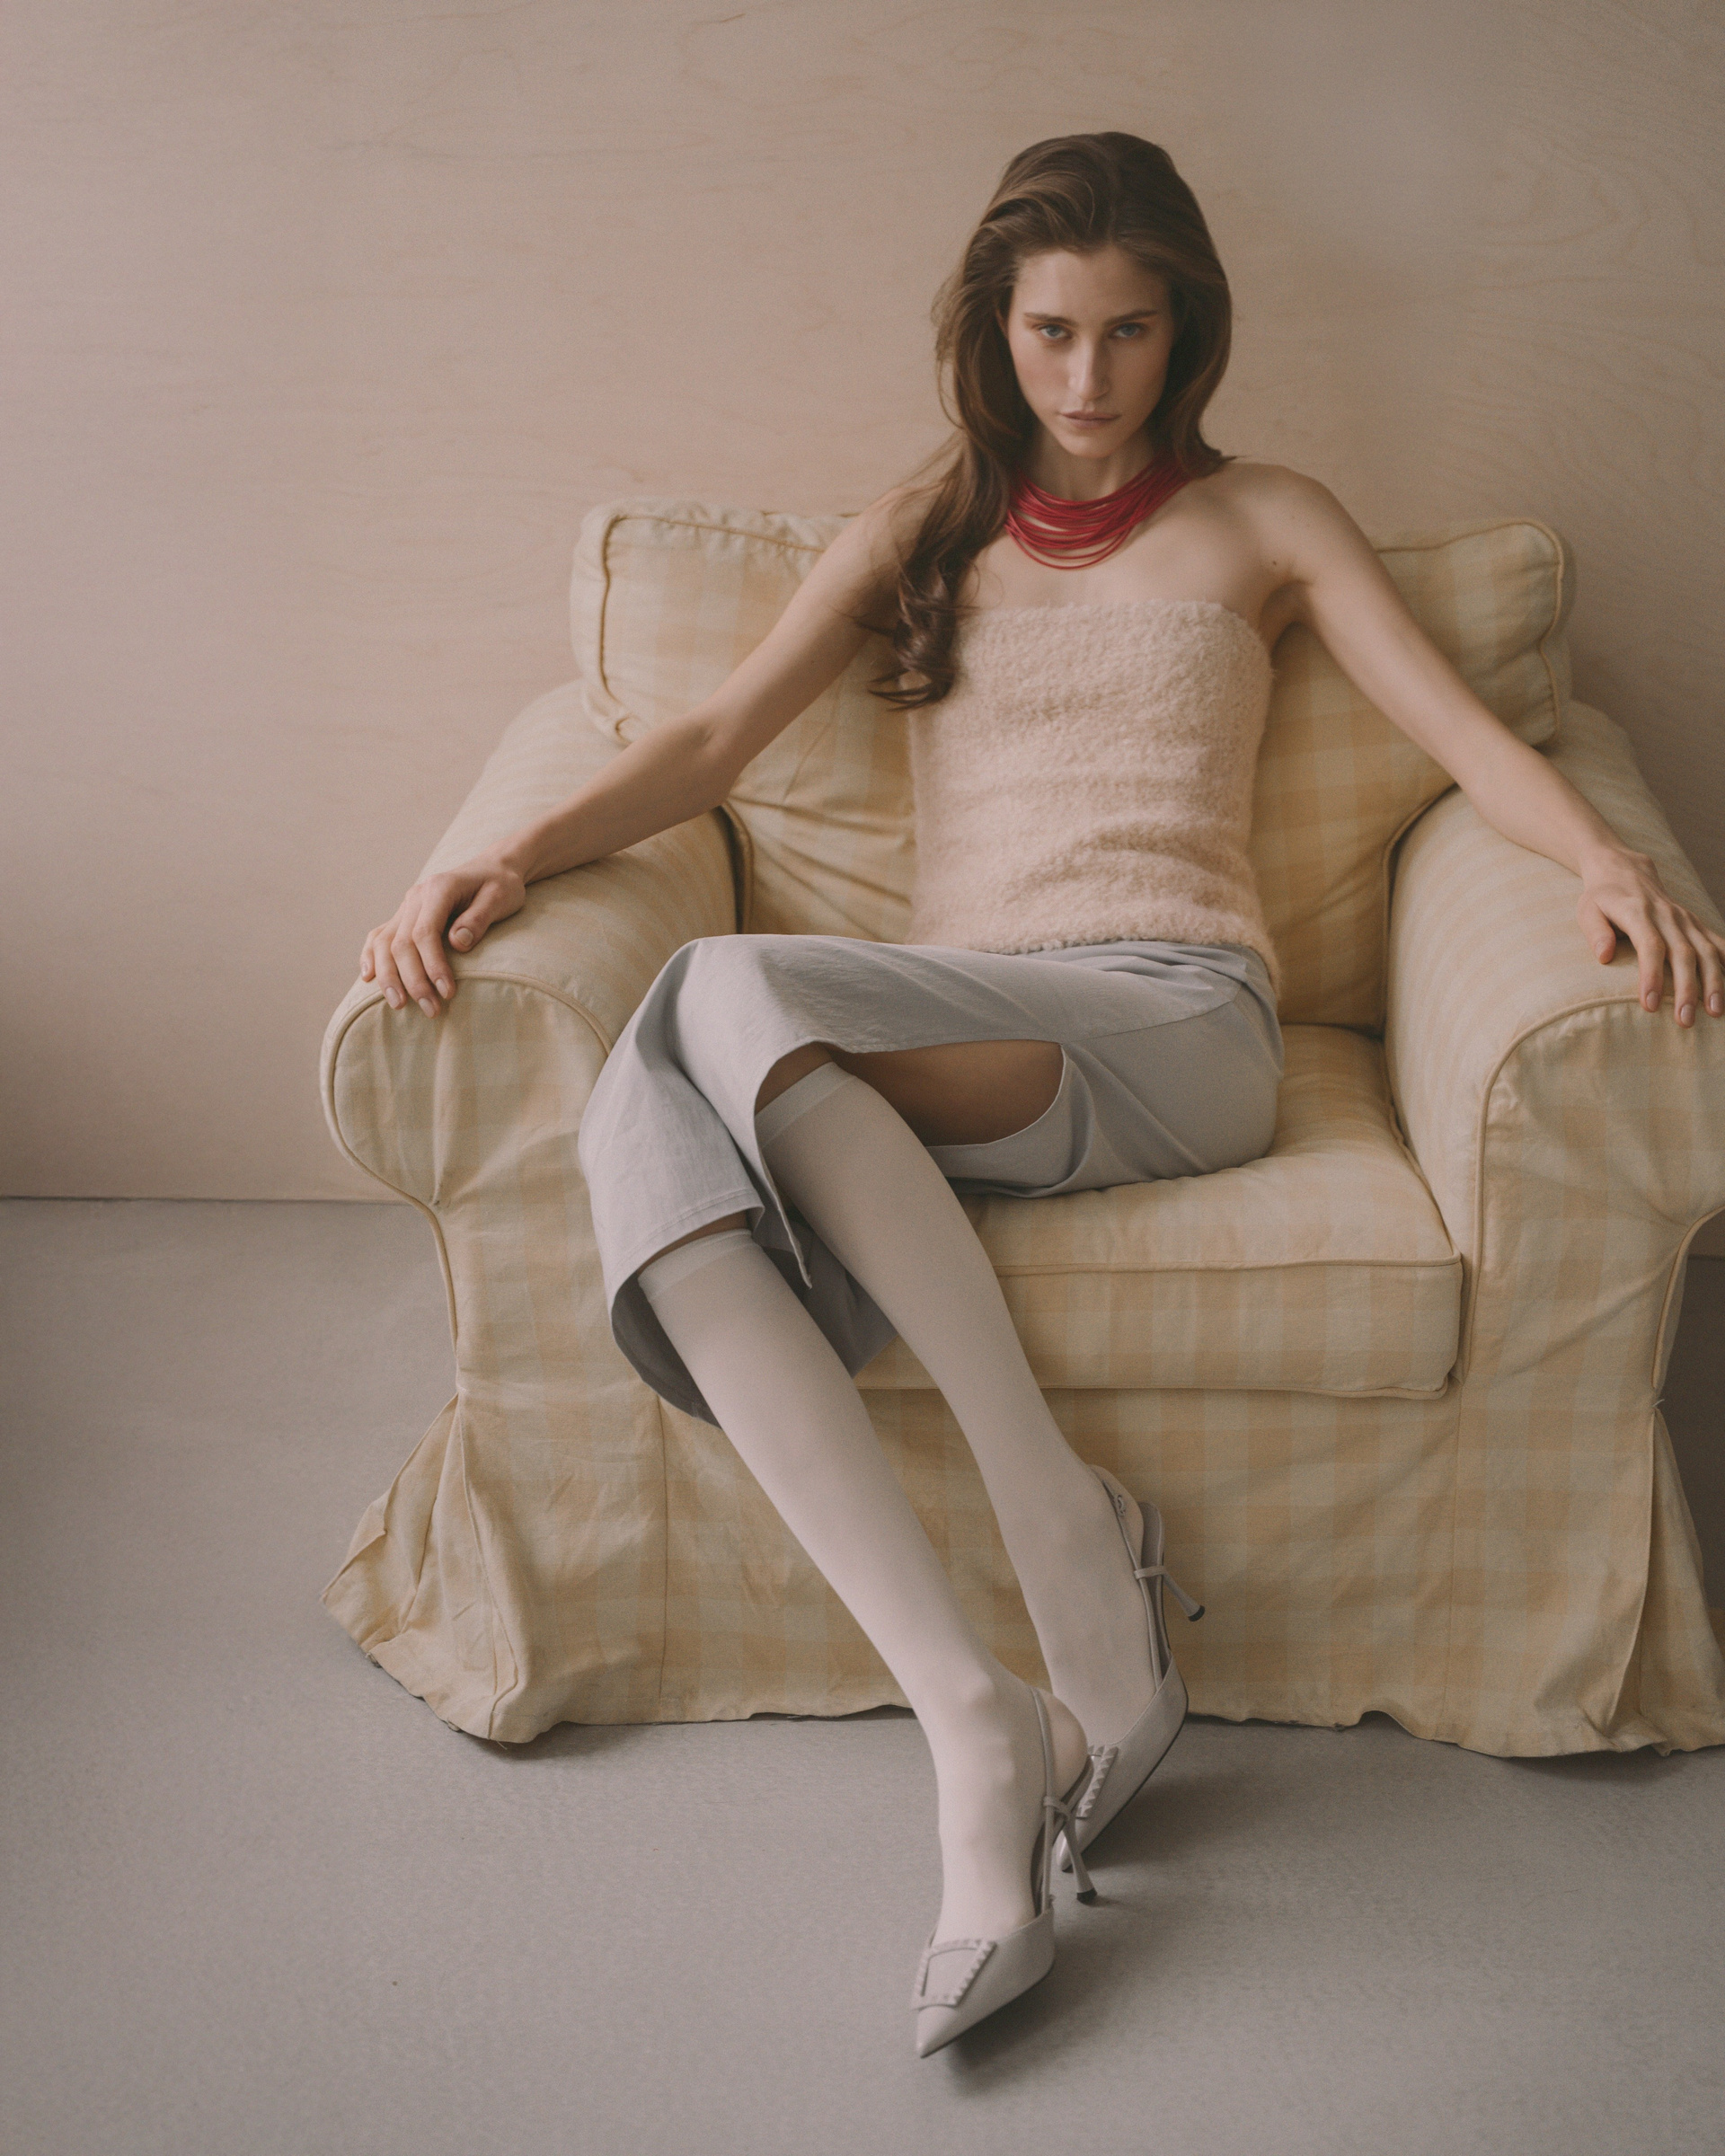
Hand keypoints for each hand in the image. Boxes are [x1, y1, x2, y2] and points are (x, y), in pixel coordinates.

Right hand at [359, 857, 526, 1016]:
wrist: (491, 869)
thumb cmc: (500, 885)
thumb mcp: (500, 897)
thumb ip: (479, 918)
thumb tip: (457, 943)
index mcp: (439, 888)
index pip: (426, 932)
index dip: (433, 965)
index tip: (448, 992)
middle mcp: (416, 896)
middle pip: (401, 942)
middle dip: (413, 980)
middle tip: (431, 1010)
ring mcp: (407, 906)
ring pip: (384, 942)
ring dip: (388, 976)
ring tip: (399, 1005)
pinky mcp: (404, 916)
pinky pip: (379, 936)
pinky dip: (370, 957)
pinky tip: (369, 977)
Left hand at [1576, 848, 1724, 1026]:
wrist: (1625, 869)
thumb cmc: (1602, 897)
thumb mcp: (1587, 910)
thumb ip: (1596, 932)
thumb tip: (1604, 956)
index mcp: (1638, 912)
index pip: (1650, 946)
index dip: (1652, 976)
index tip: (1650, 1005)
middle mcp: (1667, 915)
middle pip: (1683, 954)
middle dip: (1687, 989)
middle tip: (1685, 1020)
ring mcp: (1686, 919)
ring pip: (1707, 950)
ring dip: (1714, 982)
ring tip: (1716, 1012)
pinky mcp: (1696, 923)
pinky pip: (1718, 942)